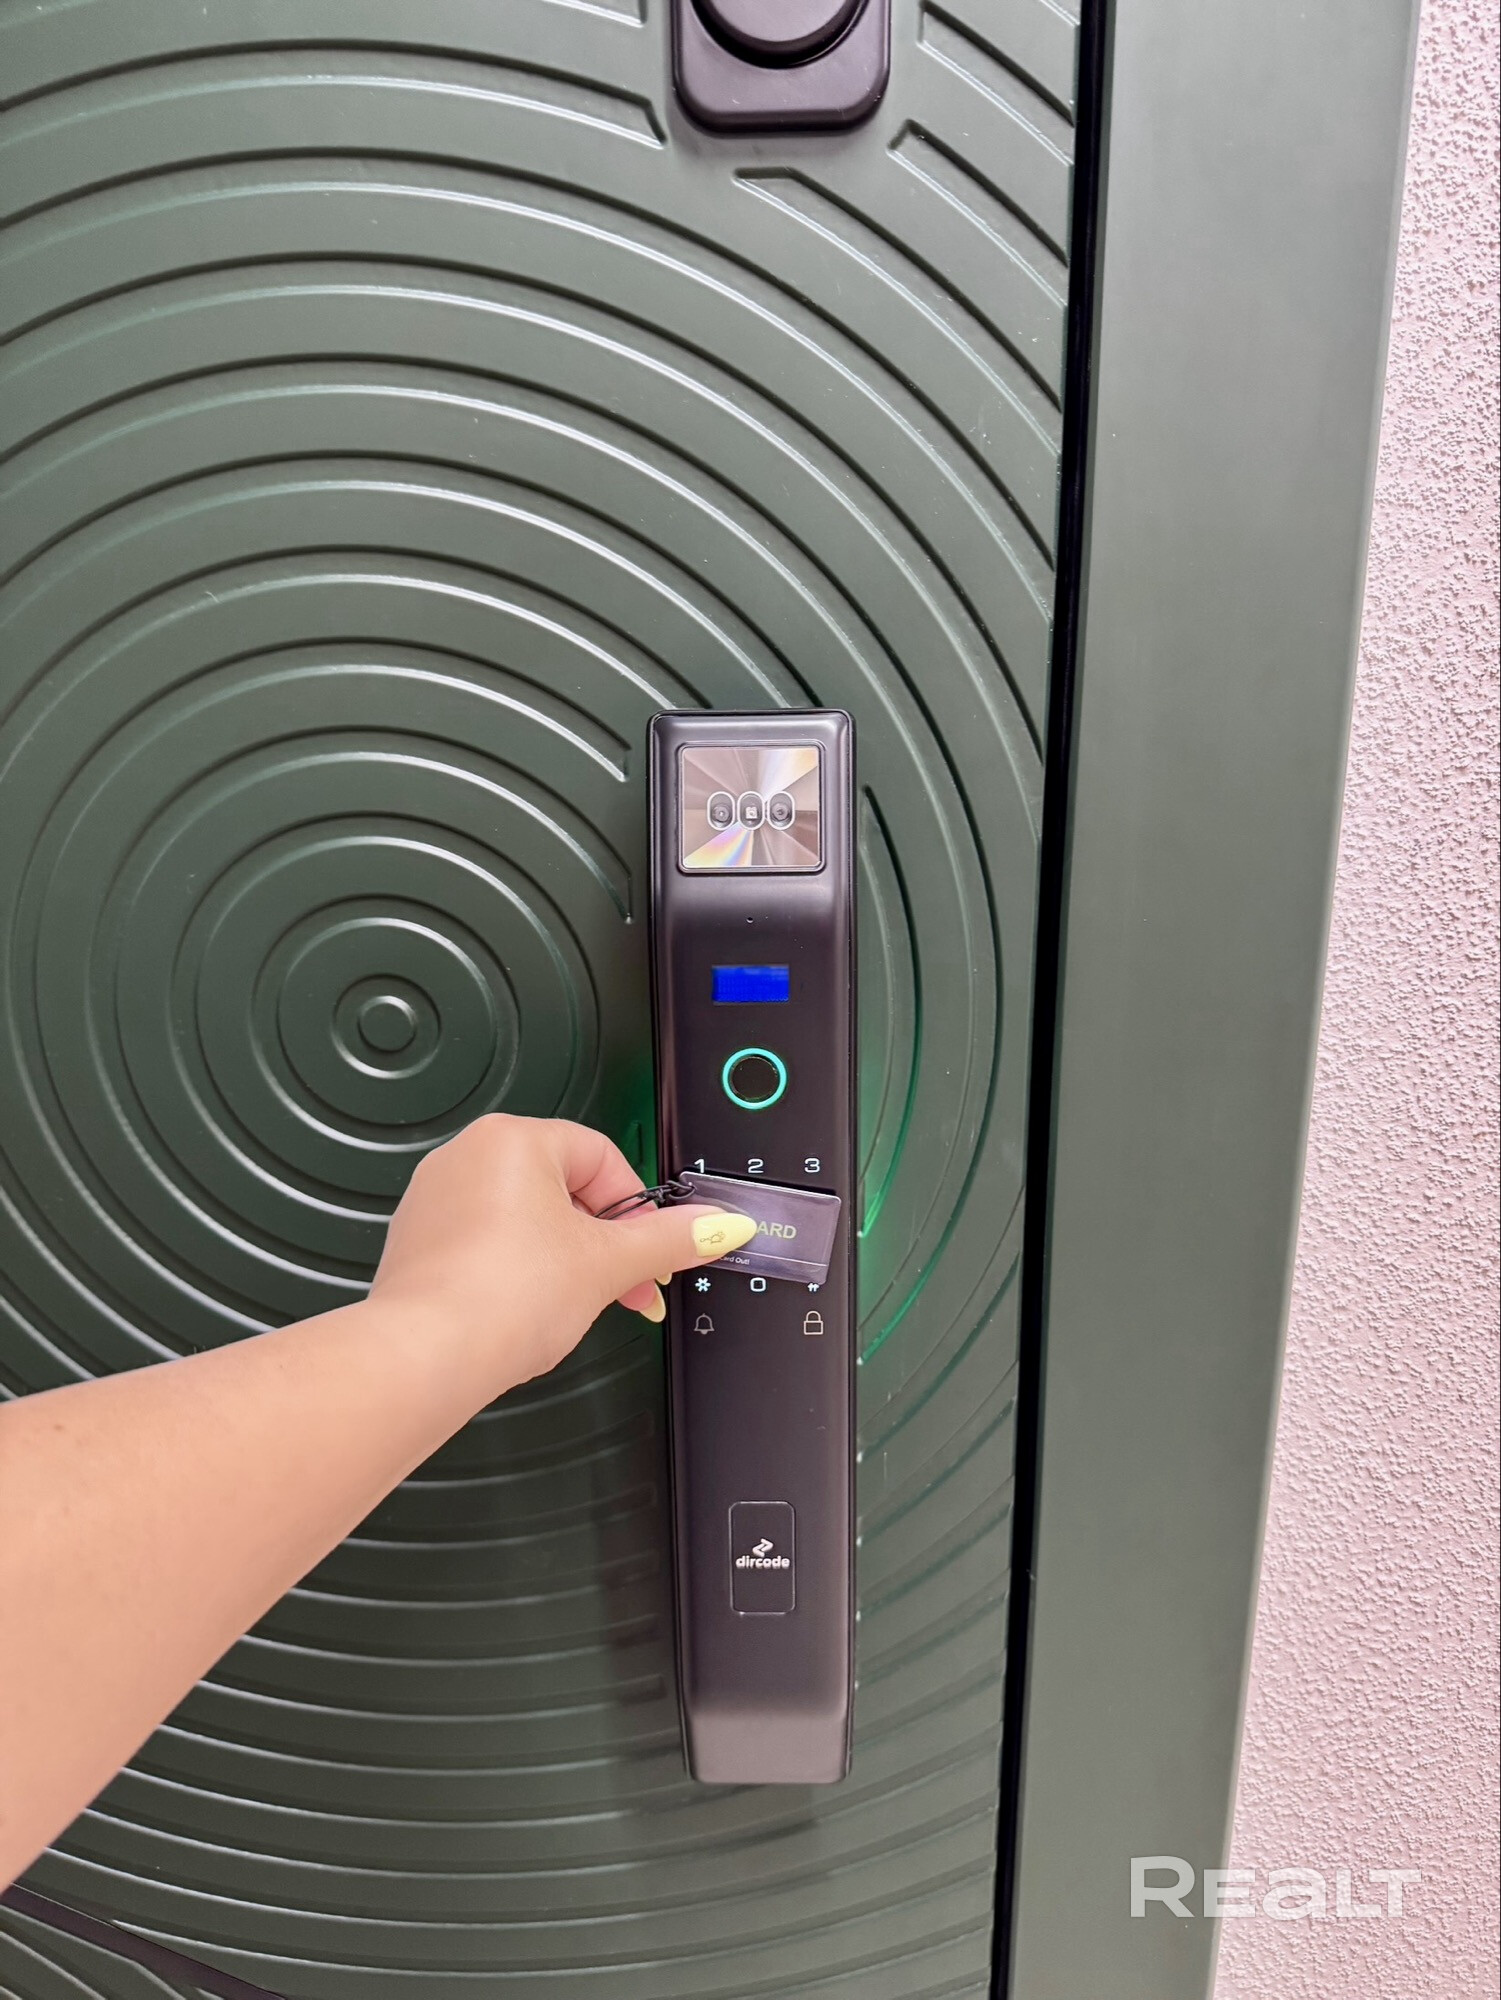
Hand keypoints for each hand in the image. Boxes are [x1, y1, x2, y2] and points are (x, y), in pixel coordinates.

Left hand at [368, 1115, 756, 1395]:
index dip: (635, 1210)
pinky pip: (485, 1246)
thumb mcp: (608, 1264)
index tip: (649, 1251)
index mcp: (513, 1140)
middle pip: (564, 1188)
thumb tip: (719, 1225)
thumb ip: (668, 1240)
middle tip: (623, 1287)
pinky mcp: (418, 1244)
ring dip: (560, 1260)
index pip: (601, 1156)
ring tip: (570, 1305)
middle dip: (601, 1244)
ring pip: (524, 1220)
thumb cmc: (501, 1296)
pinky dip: (514, 1274)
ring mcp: (436, 1200)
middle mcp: (467, 1157)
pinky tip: (525, 1312)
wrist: (427, 1356)